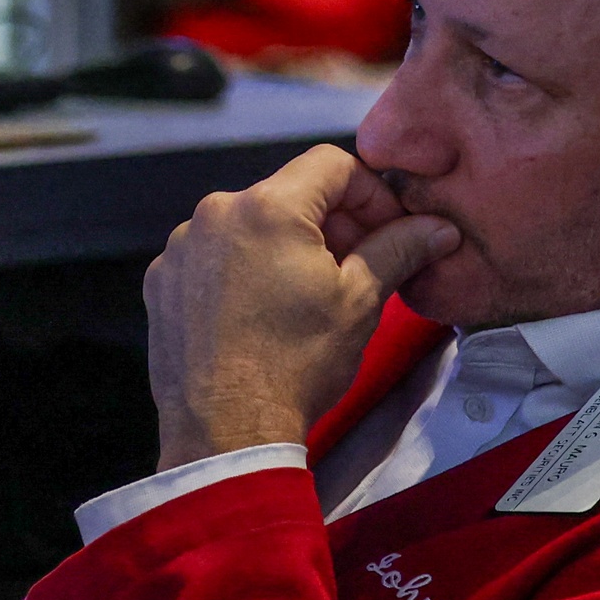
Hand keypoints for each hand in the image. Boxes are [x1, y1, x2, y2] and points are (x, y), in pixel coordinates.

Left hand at [142, 144, 456, 468]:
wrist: (227, 434)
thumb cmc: (297, 364)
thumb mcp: (361, 301)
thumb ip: (400, 248)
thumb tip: (438, 228)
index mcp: (267, 207)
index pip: (333, 165)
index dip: (372, 194)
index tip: (390, 233)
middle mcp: (215, 214)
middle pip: (290, 194)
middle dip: (333, 224)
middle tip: (361, 268)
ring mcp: (181, 249)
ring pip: (251, 225)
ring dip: (288, 246)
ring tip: (309, 296)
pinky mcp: (161, 282)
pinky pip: (214, 256)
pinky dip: (245, 270)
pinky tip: (263, 313)